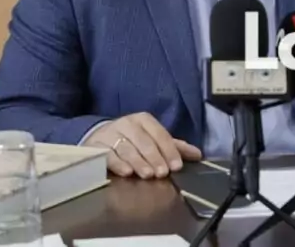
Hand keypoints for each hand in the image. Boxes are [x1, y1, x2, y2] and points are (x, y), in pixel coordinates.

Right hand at [83, 112, 201, 178]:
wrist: (99, 138)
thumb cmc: (132, 140)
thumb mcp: (153, 139)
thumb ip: (174, 147)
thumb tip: (198, 154)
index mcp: (143, 120)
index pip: (159, 134)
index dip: (169, 150)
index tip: (176, 166)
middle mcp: (127, 124)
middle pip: (143, 141)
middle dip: (154, 157)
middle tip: (162, 173)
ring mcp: (110, 134)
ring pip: (126, 148)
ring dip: (138, 162)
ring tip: (147, 175)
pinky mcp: (96, 146)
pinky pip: (107, 155)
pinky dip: (117, 163)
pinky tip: (126, 172)